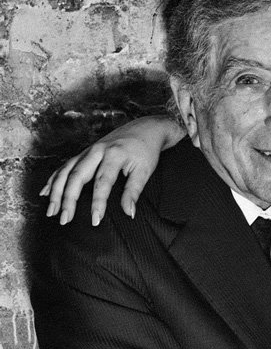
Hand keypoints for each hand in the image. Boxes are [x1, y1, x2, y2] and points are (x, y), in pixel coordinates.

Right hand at [40, 115, 183, 225]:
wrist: (146, 129)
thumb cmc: (146, 151)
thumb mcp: (145, 170)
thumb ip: (134, 191)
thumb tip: (128, 213)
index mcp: (114, 154)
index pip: (103, 183)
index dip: (97, 203)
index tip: (95, 220)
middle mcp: (97, 151)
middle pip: (77, 176)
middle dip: (68, 199)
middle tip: (64, 219)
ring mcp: (89, 150)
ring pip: (66, 171)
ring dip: (56, 191)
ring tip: (51, 211)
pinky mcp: (85, 152)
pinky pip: (65, 166)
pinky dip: (54, 179)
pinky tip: (46, 192)